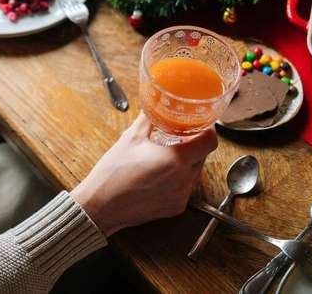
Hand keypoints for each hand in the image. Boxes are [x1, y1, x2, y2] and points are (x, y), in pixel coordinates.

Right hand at [71, 112, 217, 236]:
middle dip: (193, 144)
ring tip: (164, 157)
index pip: (210, 141)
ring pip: (194, 172)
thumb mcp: (130, 138)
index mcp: (175, 159)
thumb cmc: (112, 174)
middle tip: (176, 137)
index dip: (206, 130)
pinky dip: (178, 178)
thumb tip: (155, 105)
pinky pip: (185, 187)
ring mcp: (181, 196)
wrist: (101, 207)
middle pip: (203, 155)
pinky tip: (159, 175)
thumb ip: (149, 119)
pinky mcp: (176, 207)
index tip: (198, 125)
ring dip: (186, 162)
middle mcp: (183, 179)